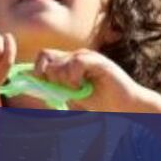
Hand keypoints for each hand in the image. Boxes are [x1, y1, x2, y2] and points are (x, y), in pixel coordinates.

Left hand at [33, 49, 160, 112]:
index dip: (37, 70)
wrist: (125, 105)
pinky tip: (82, 87)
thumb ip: (57, 87)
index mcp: (69, 62)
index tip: (41, 86)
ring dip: (64, 81)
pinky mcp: (98, 60)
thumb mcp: (72, 95)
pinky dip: (74, 78)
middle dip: (49, 77)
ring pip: (60, 62)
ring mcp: (87, 56)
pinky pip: (76, 63)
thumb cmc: (101, 101)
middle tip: (62, 89)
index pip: (44, 56)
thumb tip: (35, 83)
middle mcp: (76, 55)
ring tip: (77, 90)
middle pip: (46, 56)